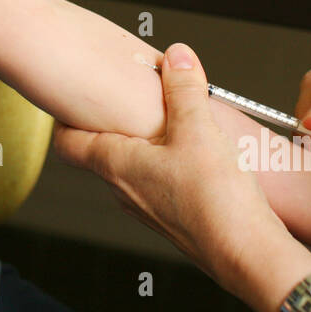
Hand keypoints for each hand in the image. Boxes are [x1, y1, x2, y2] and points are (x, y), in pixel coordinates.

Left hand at [51, 43, 310, 311]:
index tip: (73, 96)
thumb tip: (176, 56)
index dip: (64, 116)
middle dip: (116, 120)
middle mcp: (124, 189)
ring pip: (134, 165)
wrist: (246, 255)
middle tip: (133, 96)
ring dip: (148, 142)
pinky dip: (169, 161)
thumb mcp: (198, 130)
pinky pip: (159, 181)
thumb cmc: (215, 201)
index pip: (67, 142)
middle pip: (102, 148)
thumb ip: (184, 89)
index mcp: (115, 165)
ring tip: (174, 121)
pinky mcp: (173, 218)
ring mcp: (147, 207)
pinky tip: (198, 153)